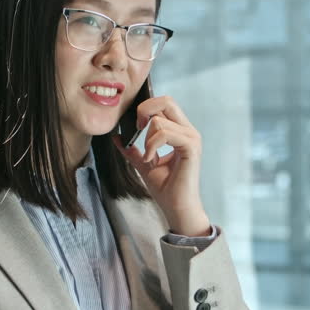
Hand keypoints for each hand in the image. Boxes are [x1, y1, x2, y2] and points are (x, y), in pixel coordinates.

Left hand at [112, 95, 210, 236]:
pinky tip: (151, 160)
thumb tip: (118, 137)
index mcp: (181, 132)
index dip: (147, 108)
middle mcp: (189, 131)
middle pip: (167, 101)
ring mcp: (192, 138)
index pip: (165, 103)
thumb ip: (133, 149)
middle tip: (137, 129)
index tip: (136, 126)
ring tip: (148, 157)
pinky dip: (152, 146)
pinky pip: (164, 133)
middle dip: (146, 111)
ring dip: (147, 139)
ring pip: (160, 120)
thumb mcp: (144, 163)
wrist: (177, 208)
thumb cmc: (166, 188)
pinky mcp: (191, 148)